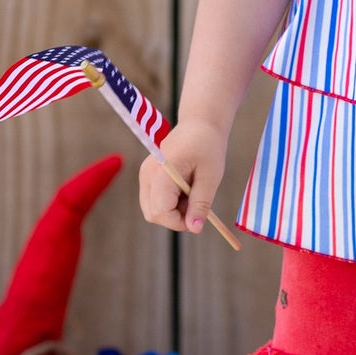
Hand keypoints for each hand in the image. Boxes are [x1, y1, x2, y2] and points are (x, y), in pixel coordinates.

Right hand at [139, 120, 227, 234]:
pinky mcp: (147, 177)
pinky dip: (170, 204)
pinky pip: (154, 202)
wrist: (199, 125)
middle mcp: (147, 174)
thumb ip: (201, 203)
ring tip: (192, 193)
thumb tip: (195, 229)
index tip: (199, 217)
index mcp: (163, 171)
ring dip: (174, 211)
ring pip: (153, 210)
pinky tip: (185, 190)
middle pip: (154, 214)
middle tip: (197, 204)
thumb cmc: (208, 147)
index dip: (180, 221)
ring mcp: (144, 176)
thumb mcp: (211, 176)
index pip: (161, 211)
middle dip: (176, 218)